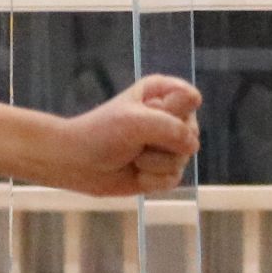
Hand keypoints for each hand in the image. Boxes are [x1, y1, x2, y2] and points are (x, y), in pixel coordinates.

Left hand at [47, 75, 202, 196]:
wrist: (78, 163)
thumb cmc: (101, 133)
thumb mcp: (136, 121)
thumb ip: (170, 127)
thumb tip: (193, 146)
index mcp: (163, 92)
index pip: (190, 99)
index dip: (171, 111)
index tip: (147, 112)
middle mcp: (170, 117)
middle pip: (191, 132)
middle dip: (162, 142)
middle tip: (136, 139)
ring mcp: (169, 145)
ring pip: (183, 159)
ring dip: (153, 163)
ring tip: (133, 157)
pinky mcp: (164, 170)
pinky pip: (174, 178)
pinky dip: (152, 180)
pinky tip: (136, 173)